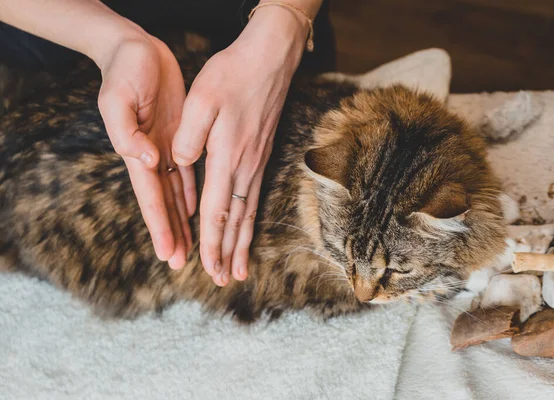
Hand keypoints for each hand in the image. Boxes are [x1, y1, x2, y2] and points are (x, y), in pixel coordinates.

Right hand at [97, 35, 194, 268]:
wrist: (135, 49)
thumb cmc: (124, 71)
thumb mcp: (118, 98)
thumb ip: (127, 132)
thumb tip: (144, 160)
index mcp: (137, 151)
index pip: (152, 198)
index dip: (161, 227)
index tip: (170, 254)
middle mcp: (151, 156)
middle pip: (164, 203)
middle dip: (172, 233)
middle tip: (182, 263)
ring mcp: (165, 148)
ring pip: (176, 193)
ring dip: (183, 220)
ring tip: (191, 244)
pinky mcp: (178, 136)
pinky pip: (187, 171)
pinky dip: (191, 192)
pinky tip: (196, 209)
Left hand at [172, 6, 309, 285]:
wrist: (268, 61)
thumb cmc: (231, 76)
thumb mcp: (201, 100)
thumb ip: (189, 136)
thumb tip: (181, 164)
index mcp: (226, 157)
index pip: (217, 211)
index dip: (211, 243)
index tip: (207, 268)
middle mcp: (245, 167)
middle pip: (236, 221)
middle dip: (228, 253)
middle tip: (223, 282)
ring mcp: (256, 164)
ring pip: (248, 214)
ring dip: (242, 244)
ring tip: (239, 270)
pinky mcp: (259, 157)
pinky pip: (254, 199)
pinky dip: (250, 222)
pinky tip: (247, 230)